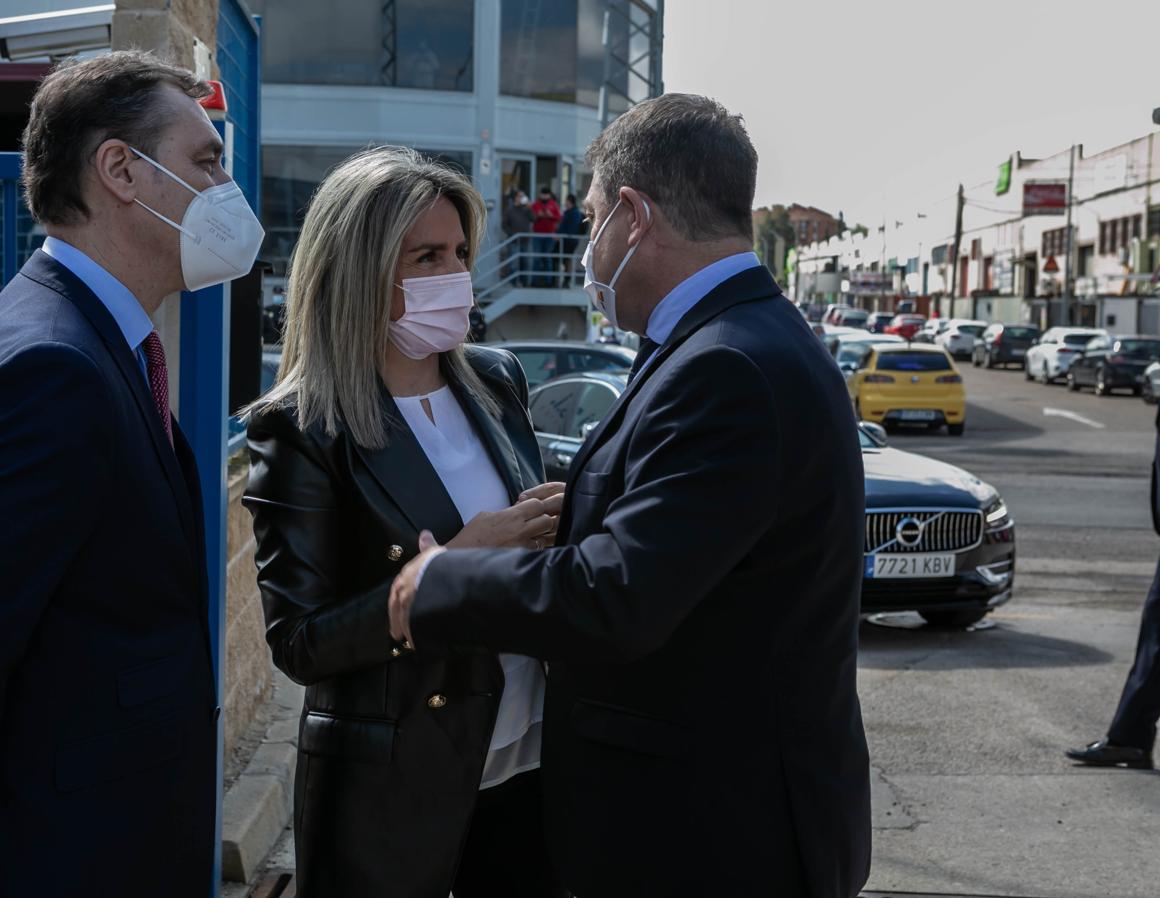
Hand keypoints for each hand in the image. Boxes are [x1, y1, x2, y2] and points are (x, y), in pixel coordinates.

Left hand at [389, 530, 442, 645]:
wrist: (442, 575)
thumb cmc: (440, 563)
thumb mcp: (434, 552)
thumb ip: (428, 546)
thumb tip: (425, 534)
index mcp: (405, 577)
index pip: (397, 592)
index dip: (399, 602)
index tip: (399, 609)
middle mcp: (403, 592)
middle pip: (396, 610)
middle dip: (397, 622)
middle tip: (397, 633)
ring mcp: (408, 607)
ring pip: (404, 622)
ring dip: (407, 631)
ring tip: (409, 642)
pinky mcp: (415, 618)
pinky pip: (414, 630)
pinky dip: (416, 637)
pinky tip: (419, 643)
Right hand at [448, 483, 564, 549]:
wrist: (462, 556)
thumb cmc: (472, 535)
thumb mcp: (486, 515)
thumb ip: (505, 512)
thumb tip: (517, 509)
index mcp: (511, 516)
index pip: (538, 505)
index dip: (536, 507)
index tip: (530, 511)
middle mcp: (520, 530)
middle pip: (547, 520)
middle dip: (543, 520)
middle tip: (534, 524)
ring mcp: (522, 546)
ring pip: (545, 538)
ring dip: (540, 536)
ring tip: (530, 538)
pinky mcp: (521, 559)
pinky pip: (536, 552)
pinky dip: (534, 550)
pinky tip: (525, 550)